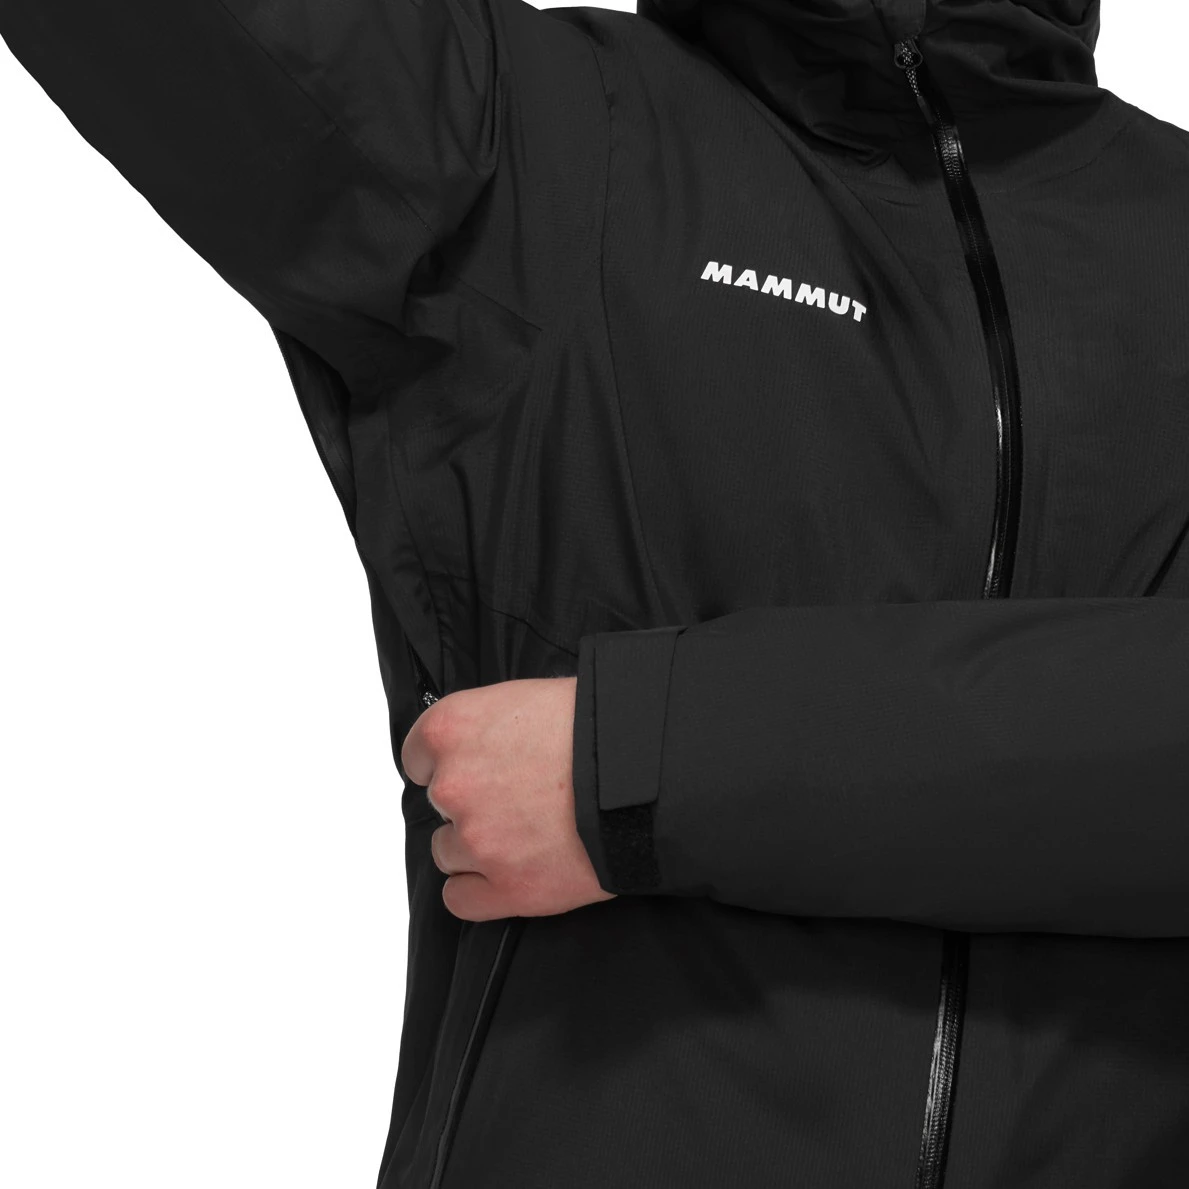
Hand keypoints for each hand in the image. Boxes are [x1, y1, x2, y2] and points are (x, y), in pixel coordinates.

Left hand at [400, 677, 615, 921]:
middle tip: (520, 796)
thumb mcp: (533, 699)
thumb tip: (487, 745)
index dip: (450, 762)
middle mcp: (454, 784)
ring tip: (527, 833)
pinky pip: (460, 899)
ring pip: (448, 852)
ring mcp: (478, 840)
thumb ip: (491, 726)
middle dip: (473, 802)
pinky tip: (511, 873)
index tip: (476, 765)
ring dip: (478, 846)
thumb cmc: (602, 725)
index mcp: (454, 727)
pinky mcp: (507, 888)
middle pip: (438, 804)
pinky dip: (480, 891)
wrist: (650, 773)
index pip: (418, 755)